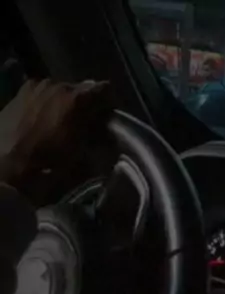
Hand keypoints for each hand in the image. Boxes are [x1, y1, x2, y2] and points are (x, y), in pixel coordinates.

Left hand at [0, 79, 111, 203]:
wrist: (3, 172)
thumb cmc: (45, 170)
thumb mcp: (80, 164)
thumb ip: (97, 145)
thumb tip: (106, 139)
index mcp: (75, 100)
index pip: (105, 90)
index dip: (109, 107)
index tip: (108, 123)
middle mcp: (56, 85)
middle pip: (81, 90)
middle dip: (86, 108)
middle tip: (84, 130)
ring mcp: (35, 87)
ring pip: (60, 92)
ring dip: (65, 106)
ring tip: (60, 128)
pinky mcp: (18, 94)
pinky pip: (42, 96)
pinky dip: (47, 106)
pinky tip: (41, 125)